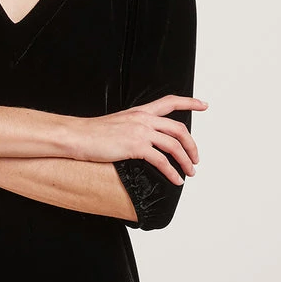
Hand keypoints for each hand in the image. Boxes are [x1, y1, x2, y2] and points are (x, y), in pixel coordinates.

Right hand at [77, 95, 207, 183]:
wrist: (77, 135)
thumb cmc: (91, 133)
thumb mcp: (117, 123)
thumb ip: (133, 127)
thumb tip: (142, 141)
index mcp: (140, 111)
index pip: (170, 101)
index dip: (189, 102)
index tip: (203, 105)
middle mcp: (143, 119)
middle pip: (179, 128)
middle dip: (192, 145)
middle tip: (196, 158)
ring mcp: (141, 132)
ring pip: (174, 145)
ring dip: (186, 160)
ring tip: (190, 172)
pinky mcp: (136, 146)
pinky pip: (162, 160)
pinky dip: (172, 172)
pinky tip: (176, 179)